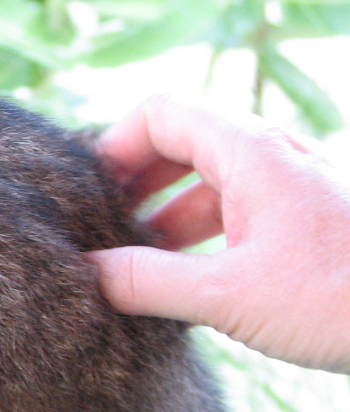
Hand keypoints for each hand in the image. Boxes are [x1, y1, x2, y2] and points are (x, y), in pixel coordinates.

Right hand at [84, 95, 349, 372]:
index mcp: (252, 152)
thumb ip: (147, 281)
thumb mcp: (228, 296)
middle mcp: (272, 155)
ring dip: (163, 215)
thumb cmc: (341, 299)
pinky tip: (185, 282)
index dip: (112, 148)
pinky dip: (198, 234)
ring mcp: (291, 186)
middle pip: (178, 142)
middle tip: (102, 235)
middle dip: (132, 184)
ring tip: (135, 266)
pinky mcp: (304, 220)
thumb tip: (86, 274)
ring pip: (206, 179)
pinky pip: (235, 209)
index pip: (159, 112)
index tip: (91, 202)